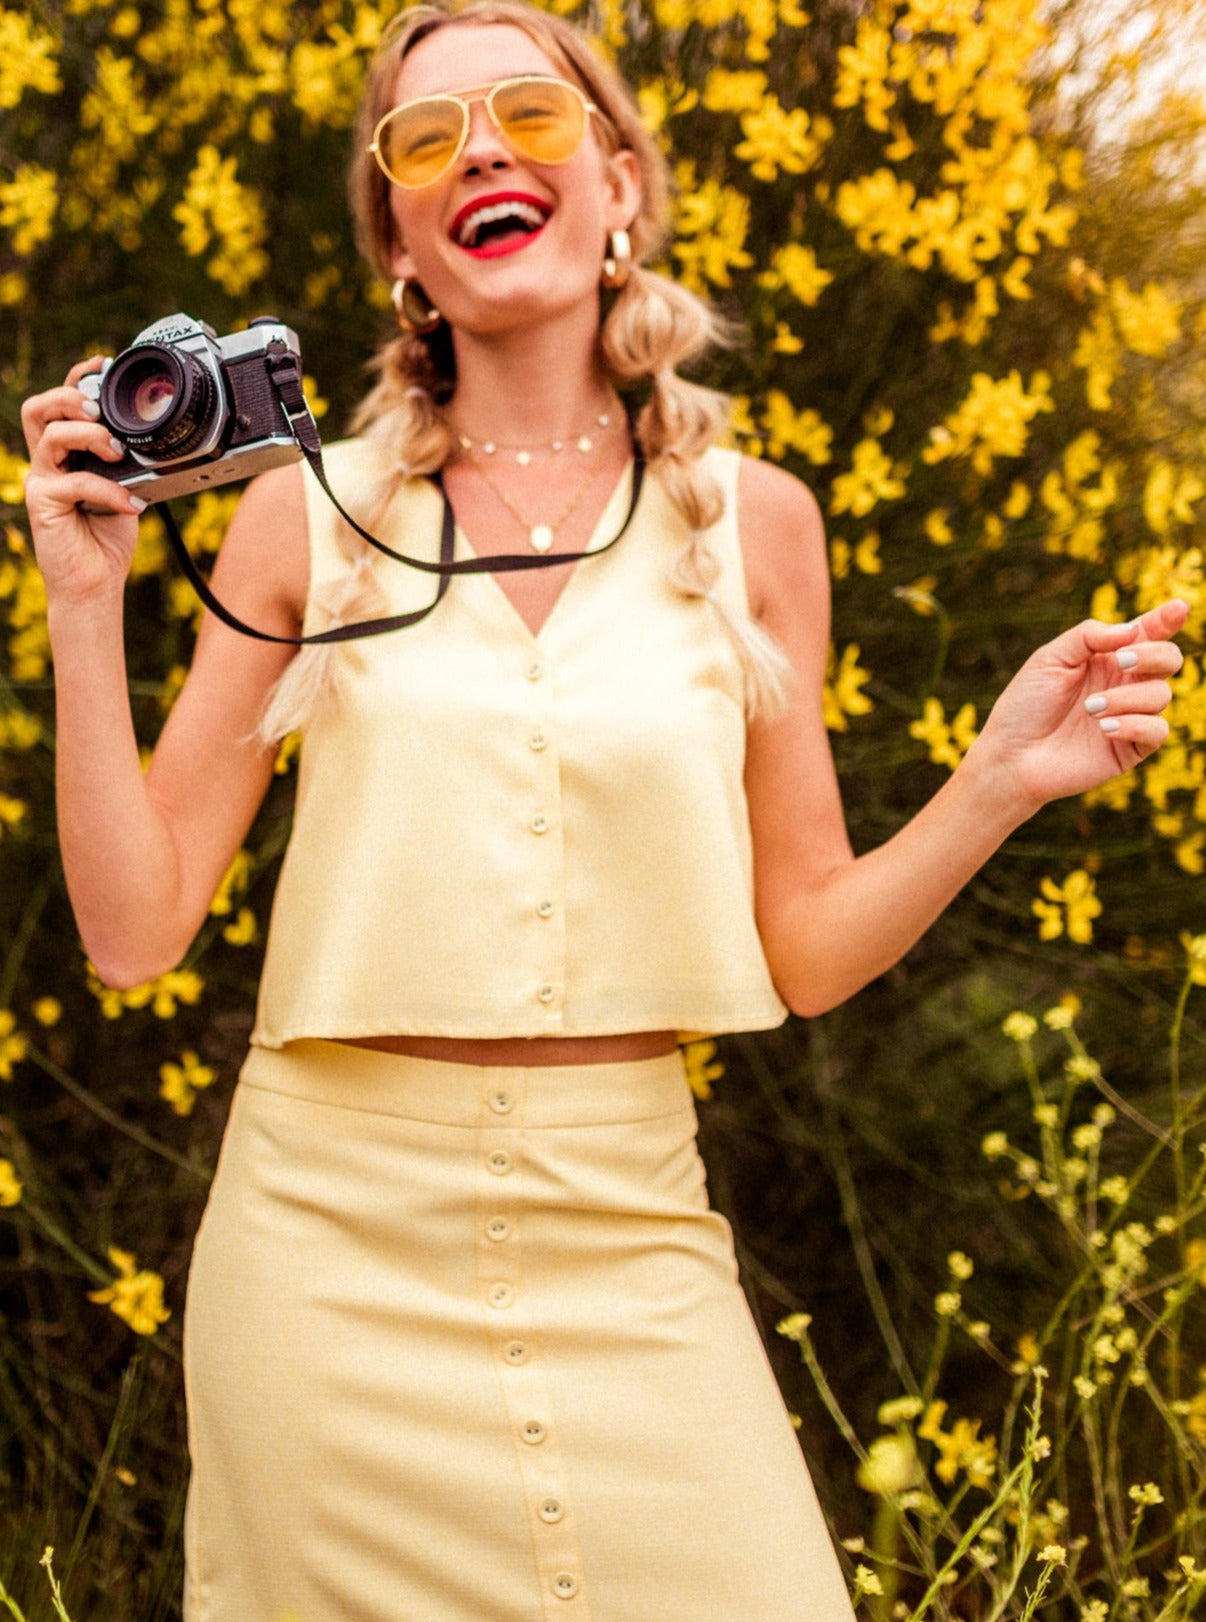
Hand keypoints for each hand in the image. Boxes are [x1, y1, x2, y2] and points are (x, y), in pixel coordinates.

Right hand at [21, 358, 146, 608]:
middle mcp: (47, 463)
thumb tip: (151, 438)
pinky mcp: (43, 504)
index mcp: (65, 454)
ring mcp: (41, 482)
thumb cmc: (107, 539)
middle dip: (71, 398)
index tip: (104, 363)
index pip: (59, 404)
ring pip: (51, 435)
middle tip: (100, 411)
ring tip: (115, 450)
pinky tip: (131, 504)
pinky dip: (108, 490)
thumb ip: (128, 463)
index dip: (76, 378)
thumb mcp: (125, 491)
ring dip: (88, 435)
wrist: (95, 584)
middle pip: (39, 408)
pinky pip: (74, 482)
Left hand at [973, 600, 1189, 811]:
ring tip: (1090, 709)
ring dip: (1126, 697)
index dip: (1167, 618)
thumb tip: (1132, 630)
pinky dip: (1135, 725)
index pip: (1148, 633)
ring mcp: (1131, 716)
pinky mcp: (1130, 748)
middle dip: (1153, 655)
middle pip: (1169, 659)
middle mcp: (1125, 684)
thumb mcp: (1050, 659)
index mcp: (1109, 657)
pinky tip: (1104, 728)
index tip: (1179, 607)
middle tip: (1122, 661)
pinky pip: (1157, 731)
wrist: (1010, 754)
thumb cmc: (1026, 705)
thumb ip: (1089, 636)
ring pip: (1161, 695)